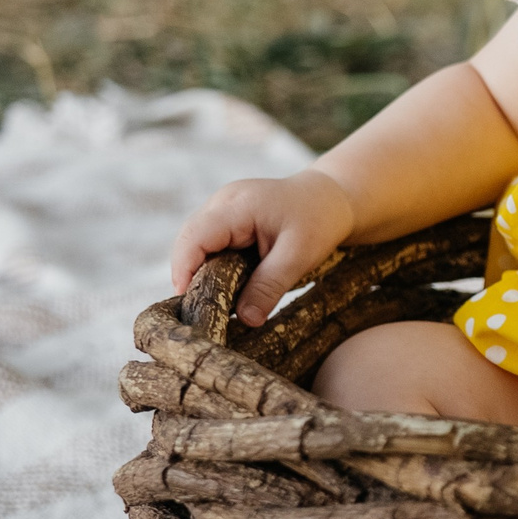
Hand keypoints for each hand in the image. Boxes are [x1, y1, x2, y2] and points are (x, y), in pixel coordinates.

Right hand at [170, 168, 357, 326]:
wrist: (333, 199)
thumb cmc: (319, 221)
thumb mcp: (299, 256)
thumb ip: (269, 287)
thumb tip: (246, 319)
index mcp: (237, 205)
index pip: (194, 237)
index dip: (184, 270)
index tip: (188, 303)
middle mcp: (222, 202)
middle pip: (189, 242)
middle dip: (191, 276)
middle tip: (201, 310)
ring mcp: (223, 208)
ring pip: (196, 244)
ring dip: (202, 272)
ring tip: (215, 301)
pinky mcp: (227, 218)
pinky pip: (210, 244)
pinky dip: (214, 265)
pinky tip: (227, 285)